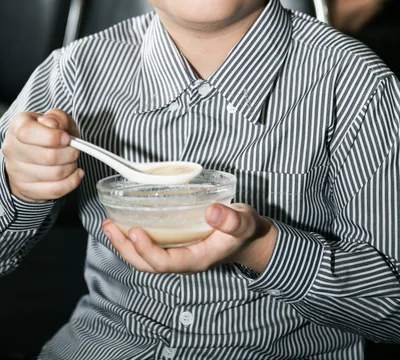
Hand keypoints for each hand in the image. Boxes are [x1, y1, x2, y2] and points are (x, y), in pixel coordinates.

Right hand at [2, 109, 82, 201]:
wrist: (33, 153)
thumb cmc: (48, 134)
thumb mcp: (56, 119)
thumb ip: (58, 117)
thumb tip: (54, 124)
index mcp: (17, 126)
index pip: (28, 133)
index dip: (52, 137)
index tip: (67, 138)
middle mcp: (13, 149)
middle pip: (48, 157)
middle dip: (70, 153)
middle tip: (74, 149)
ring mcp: (17, 171)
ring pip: (55, 174)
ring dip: (72, 166)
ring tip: (71, 160)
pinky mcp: (26, 188)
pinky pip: (55, 190)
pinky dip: (72, 182)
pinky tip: (76, 173)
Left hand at [102, 202, 277, 273]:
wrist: (248, 238)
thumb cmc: (245, 230)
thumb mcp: (244, 222)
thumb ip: (231, 219)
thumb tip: (212, 212)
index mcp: (196, 259)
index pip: (164, 263)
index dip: (146, 250)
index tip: (134, 231)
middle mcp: (183, 261)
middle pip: (146, 264)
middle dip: (124, 248)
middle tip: (109, 225)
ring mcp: (177, 254)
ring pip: (144, 258)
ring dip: (124, 244)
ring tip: (109, 223)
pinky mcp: (175, 245)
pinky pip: (149, 247)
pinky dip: (133, 238)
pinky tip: (125, 222)